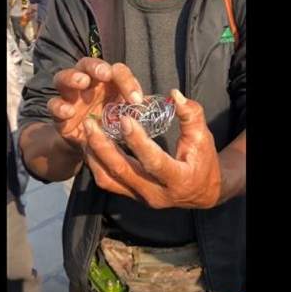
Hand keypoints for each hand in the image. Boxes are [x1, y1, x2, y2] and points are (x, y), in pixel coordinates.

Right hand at [47, 58, 143, 153]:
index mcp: (107, 81)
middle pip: (86, 64)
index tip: (136, 100)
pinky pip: (53, 104)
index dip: (127, 82)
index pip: (117, 71)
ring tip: (82, 82)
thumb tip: (155, 106)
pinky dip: (59, 106)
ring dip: (72, 77)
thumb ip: (136, 108)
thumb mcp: (127, 115)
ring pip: (63, 77)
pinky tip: (69, 112)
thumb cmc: (112, 122)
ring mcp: (70, 96)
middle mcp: (87, 83)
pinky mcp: (58, 112)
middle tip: (104, 73)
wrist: (92, 146)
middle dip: (95, 66)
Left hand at [82, 89, 222, 209]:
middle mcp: (156, 194)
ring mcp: (141, 197)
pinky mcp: (131, 196)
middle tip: (90, 123)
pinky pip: (107, 182)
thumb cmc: (204, 161)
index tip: (124, 119)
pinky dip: (96, 163)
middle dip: (103, 147)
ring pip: (108, 180)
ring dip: (94, 156)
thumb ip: (191, 115)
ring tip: (86, 132)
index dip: (138, 141)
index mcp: (177, 180)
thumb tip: (173, 94)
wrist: (202, 192)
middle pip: (122, 172)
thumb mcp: (203, 137)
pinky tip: (91, 144)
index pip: (154, 162)